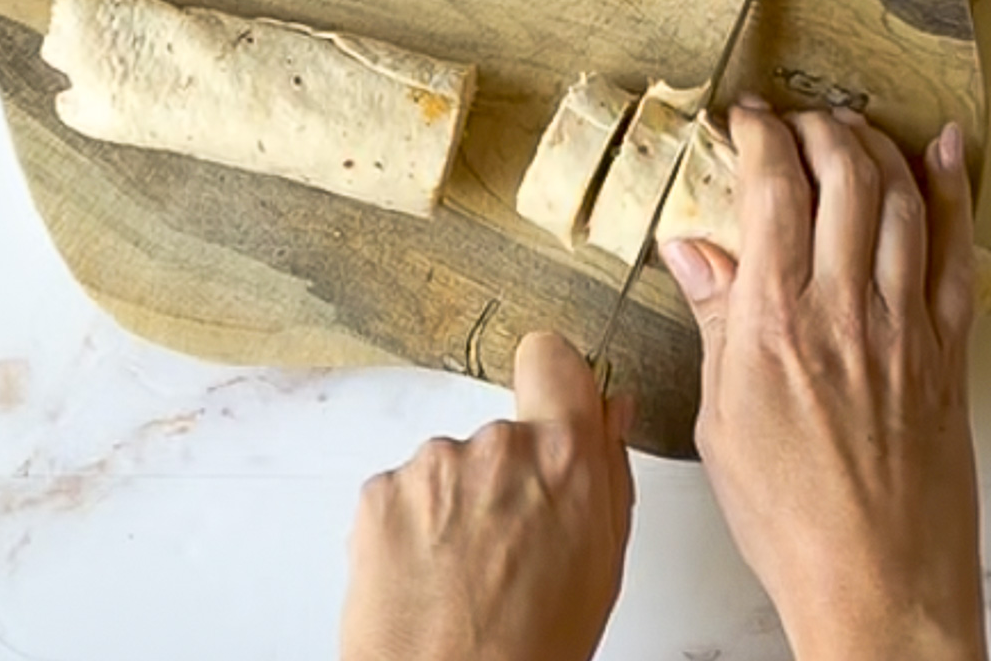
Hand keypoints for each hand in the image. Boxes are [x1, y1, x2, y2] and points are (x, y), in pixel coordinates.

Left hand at [340, 331, 634, 660]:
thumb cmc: (531, 649)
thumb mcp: (602, 564)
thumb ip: (607, 473)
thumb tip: (611, 412)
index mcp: (565, 457)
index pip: (553, 358)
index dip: (551, 380)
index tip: (549, 403)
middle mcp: (498, 445)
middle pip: (503, 433)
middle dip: (504, 479)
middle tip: (507, 549)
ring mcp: (432, 465)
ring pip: (450, 467)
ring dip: (455, 508)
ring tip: (464, 577)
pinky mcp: (379, 491)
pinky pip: (403, 493)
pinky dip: (411, 529)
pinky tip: (427, 578)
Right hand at [660, 103, 985, 660]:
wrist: (877, 583)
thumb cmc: (791, 517)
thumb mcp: (721, 417)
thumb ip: (716, 320)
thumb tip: (693, 251)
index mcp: (775, 322)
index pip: (771, 190)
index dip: (758, 136)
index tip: (745, 119)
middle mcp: (845, 308)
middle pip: (841, 175)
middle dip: (815, 127)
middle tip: (794, 119)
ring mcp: (906, 325)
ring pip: (900, 198)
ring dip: (874, 146)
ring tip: (850, 128)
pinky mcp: (949, 350)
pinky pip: (957, 251)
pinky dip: (952, 193)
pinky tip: (942, 155)